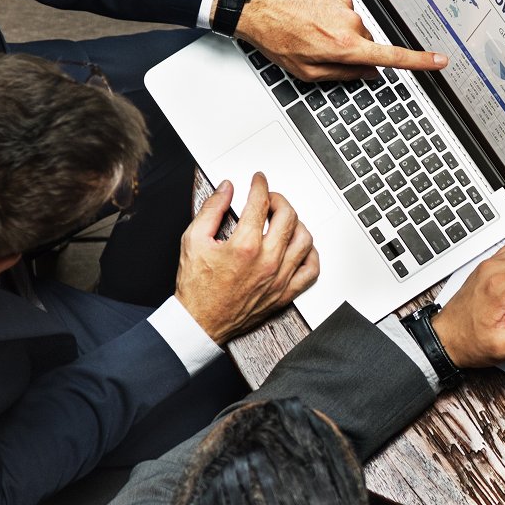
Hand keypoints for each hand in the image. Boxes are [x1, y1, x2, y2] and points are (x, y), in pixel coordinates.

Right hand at [174, 173, 318, 343]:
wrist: (200, 323)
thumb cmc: (196, 287)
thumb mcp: (193, 240)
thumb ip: (211, 209)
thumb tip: (226, 189)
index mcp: (244, 246)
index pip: (260, 203)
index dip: (260, 185)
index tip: (258, 181)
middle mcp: (266, 262)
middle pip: (288, 217)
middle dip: (279, 200)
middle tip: (269, 199)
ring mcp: (279, 278)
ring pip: (304, 240)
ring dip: (296, 223)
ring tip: (284, 220)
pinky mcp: (285, 293)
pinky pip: (311, 270)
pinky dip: (310, 254)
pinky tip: (299, 247)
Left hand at [235, 0, 447, 81]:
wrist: (255, 6)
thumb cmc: (277, 39)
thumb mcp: (307, 72)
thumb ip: (343, 75)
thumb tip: (368, 73)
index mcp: (345, 46)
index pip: (391, 56)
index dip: (419, 61)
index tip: (439, 61)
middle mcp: (349, 21)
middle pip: (366, 40)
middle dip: (350, 47)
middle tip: (321, 46)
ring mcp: (344, 0)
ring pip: (354, 22)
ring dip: (337, 27)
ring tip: (310, 27)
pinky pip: (344, 3)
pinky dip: (331, 10)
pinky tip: (311, 12)